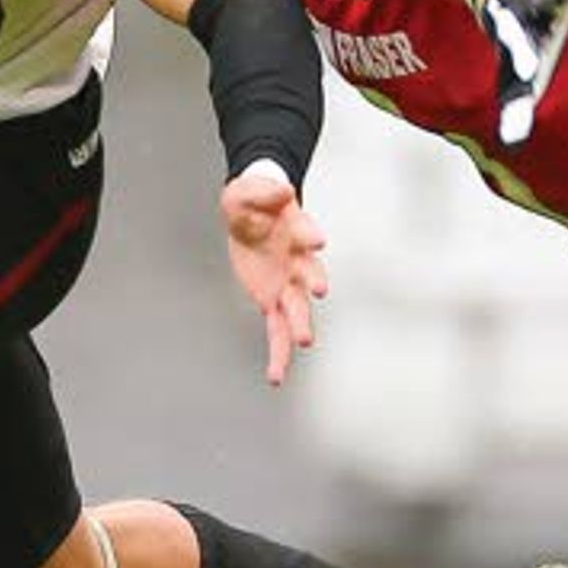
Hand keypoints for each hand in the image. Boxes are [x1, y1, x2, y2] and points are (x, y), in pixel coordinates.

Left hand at [219, 159, 328, 386]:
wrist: (253, 214)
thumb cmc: (253, 200)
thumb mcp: (248, 190)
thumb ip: (264, 192)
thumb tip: (282, 189)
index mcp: (295, 230)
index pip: (305, 232)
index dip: (310, 235)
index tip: (316, 240)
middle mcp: (297, 261)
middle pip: (308, 274)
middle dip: (313, 281)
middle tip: (319, 291)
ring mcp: (286, 284)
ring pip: (296, 308)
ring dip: (301, 324)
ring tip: (304, 342)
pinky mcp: (272, 300)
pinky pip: (275, 331)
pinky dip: (278, 354)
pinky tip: (276, 377)